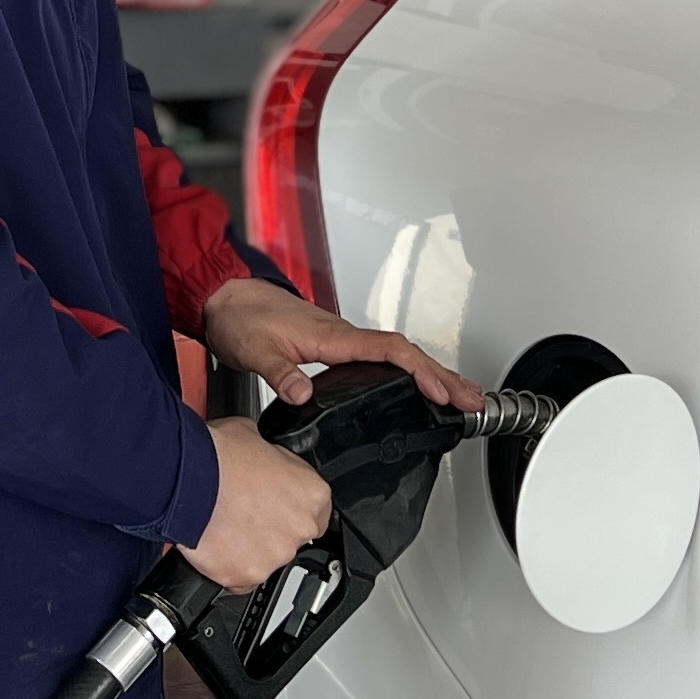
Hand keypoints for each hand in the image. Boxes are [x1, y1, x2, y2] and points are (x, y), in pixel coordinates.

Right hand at [184, 418, 332, 588]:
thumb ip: (271, 457)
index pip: (315, 511)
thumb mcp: (254, 437)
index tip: (273, 505)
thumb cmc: (217, 456)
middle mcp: (300, 528)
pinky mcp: (246, 575)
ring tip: (225, 525)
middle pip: (291, 537)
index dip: (290, 507)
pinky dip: (229, 566)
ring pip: (266, 559)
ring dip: (249, 547)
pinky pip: (240, 577)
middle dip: (269, 528)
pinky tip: (216, 543)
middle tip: (243, 512)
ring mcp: (274, 555)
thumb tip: (262, 456)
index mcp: (312, 494)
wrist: (186, 479)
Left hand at [197, 275, 483, 414]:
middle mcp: (343, 335)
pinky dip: (409, 371)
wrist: (226, 297)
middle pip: (406, 354)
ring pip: (400, 355)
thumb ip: (280, 373)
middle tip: (473, 401)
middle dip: (443, 376)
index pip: (389, 351)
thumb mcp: (254, 350)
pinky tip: (417, 386)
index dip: (419, 371)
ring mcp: (343, 340)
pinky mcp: (336, 346)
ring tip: (461, 397)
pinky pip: (385, 357)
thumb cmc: (241, 316)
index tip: (441, 392)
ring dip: (432, 374)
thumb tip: (303, 394)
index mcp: (332, 336)